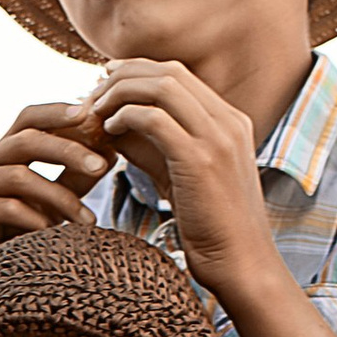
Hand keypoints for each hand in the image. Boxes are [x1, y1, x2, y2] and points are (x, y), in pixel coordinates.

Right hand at [0, 102, 118, 271]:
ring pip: (19, 176)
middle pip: (25, 139)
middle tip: (101, 166)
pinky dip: (35, 219)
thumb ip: (72, 179)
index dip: (57, 112)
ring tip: (88, 220)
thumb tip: (110, 152)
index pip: (27, 118)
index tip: (90, 114)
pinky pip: (5, 207)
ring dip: (59, 196)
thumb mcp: (49, 206)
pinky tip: (53, 233)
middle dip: (68, 150)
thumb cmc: (12, 242)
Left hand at [85, 60, 283, 308]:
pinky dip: (126, 117)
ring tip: (96, 112)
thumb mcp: (182, 175)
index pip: (178, 74)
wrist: (243, 264)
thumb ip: (155, 146)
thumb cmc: (210, 228)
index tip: (106, 85)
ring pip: (162, 87)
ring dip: (121, 93)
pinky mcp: (201, 160)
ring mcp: (219, 138)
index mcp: (230, 121)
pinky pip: (155, 119)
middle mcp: (229, 121)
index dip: (137, 72)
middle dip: (124, 76)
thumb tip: (114, 124)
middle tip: (93, 94)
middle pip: (169, 71)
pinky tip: (109, 132)